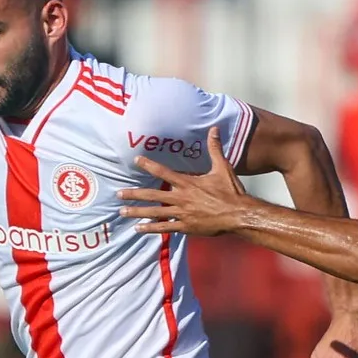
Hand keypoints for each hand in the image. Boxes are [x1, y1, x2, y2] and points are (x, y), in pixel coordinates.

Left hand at [118, 128, 253, 235]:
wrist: (238, 215)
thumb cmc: (231, 191)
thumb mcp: (223, 167)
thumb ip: (215, 149)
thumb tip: (215, 129)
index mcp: (188, 183)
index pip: (164, 172)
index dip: (149, 165)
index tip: (136, 160)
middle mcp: (182, 198)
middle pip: (153, 195)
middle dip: (134, 194)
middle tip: (119, 193)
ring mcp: (182, 213)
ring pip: (155, 213)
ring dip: (137, 212)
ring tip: (122, 211)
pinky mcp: (186, 226)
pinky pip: (165, 228)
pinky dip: (151, 229)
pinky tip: (139, 229)